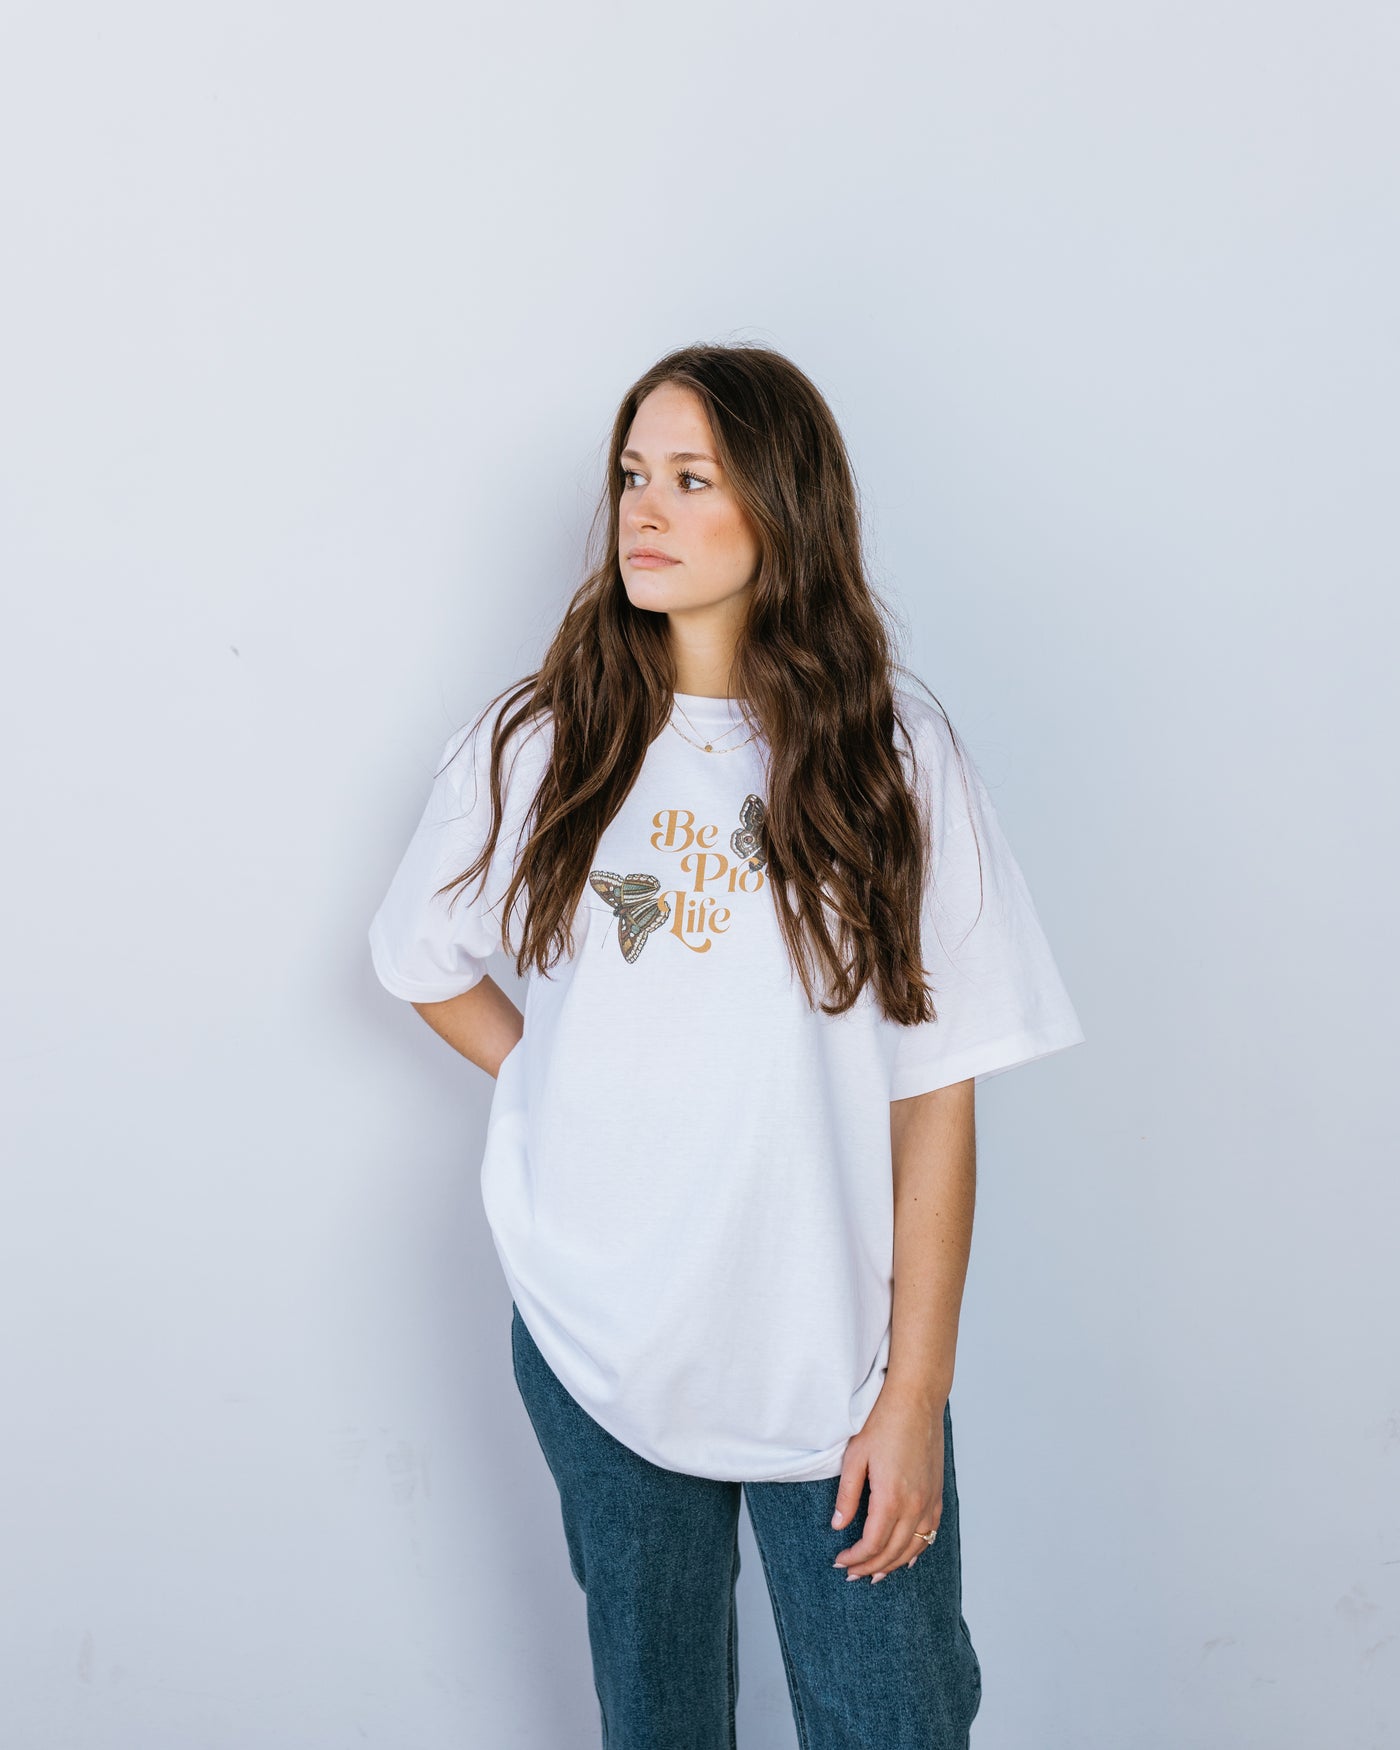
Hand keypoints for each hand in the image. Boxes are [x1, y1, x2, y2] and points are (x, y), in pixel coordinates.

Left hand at [830, 1383, 944, 1582]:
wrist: (916, 1400)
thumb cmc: (883, 1422)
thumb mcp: (855, 1457)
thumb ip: (847, 1495)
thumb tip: (838, 1525)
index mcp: (891, 1498)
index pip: (872, 1544)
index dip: (855, 1558)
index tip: (839, 1561)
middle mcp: (915, 1505)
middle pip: (893, 1552)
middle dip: (871, 1567)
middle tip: (852, 1574)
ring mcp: (929, 1500)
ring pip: (914, 1547)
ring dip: (894, 1564)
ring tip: (875, 1574)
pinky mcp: (937, 1493)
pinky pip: (930, 1532)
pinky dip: (917, 1549)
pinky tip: (906, 1556)